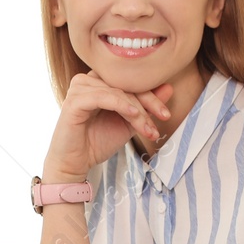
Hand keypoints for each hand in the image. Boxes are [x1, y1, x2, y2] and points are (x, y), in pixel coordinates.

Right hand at [44, 71, 174, 179]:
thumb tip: (169, 88)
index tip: (166, 114)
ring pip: (118, 92)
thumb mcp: (128, 123)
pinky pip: (102, 97)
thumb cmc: (97, 142)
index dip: (151, 96)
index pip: (130, 81)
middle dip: (148, 103)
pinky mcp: (74, 100)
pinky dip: (120, 105)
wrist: (76, 163)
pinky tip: (133, 115)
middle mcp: (88, 79)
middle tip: (163, 118)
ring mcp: (79, 88)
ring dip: (137, 110)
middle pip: (126, 84)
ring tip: (147, 128)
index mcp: (99, 81)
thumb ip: (145, 106)